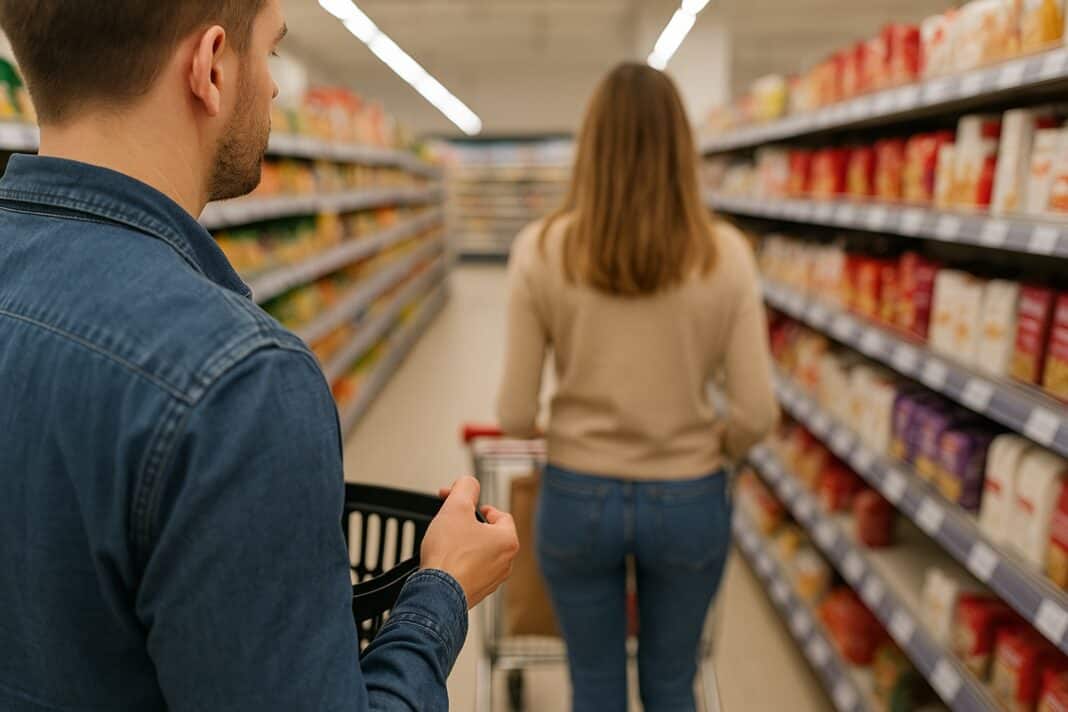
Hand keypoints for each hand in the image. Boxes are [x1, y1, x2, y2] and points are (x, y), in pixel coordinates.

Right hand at [422, 476, 518, 608]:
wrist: (436, 593)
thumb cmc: (449, 555)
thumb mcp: (456, 507)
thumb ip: (465, 487)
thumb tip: (469, 483)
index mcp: (508, 541)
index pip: (500, 515)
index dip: (480, 506)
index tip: (465, 506)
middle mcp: (505, 562)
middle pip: (489, 534)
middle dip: (469, 525)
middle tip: (451, 521)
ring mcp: (492, 580)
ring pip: (480, 553)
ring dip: (464, 544)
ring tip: (446, 541)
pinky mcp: (476, 592)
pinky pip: (470, 570)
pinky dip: (459, 562)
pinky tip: (444, 561)